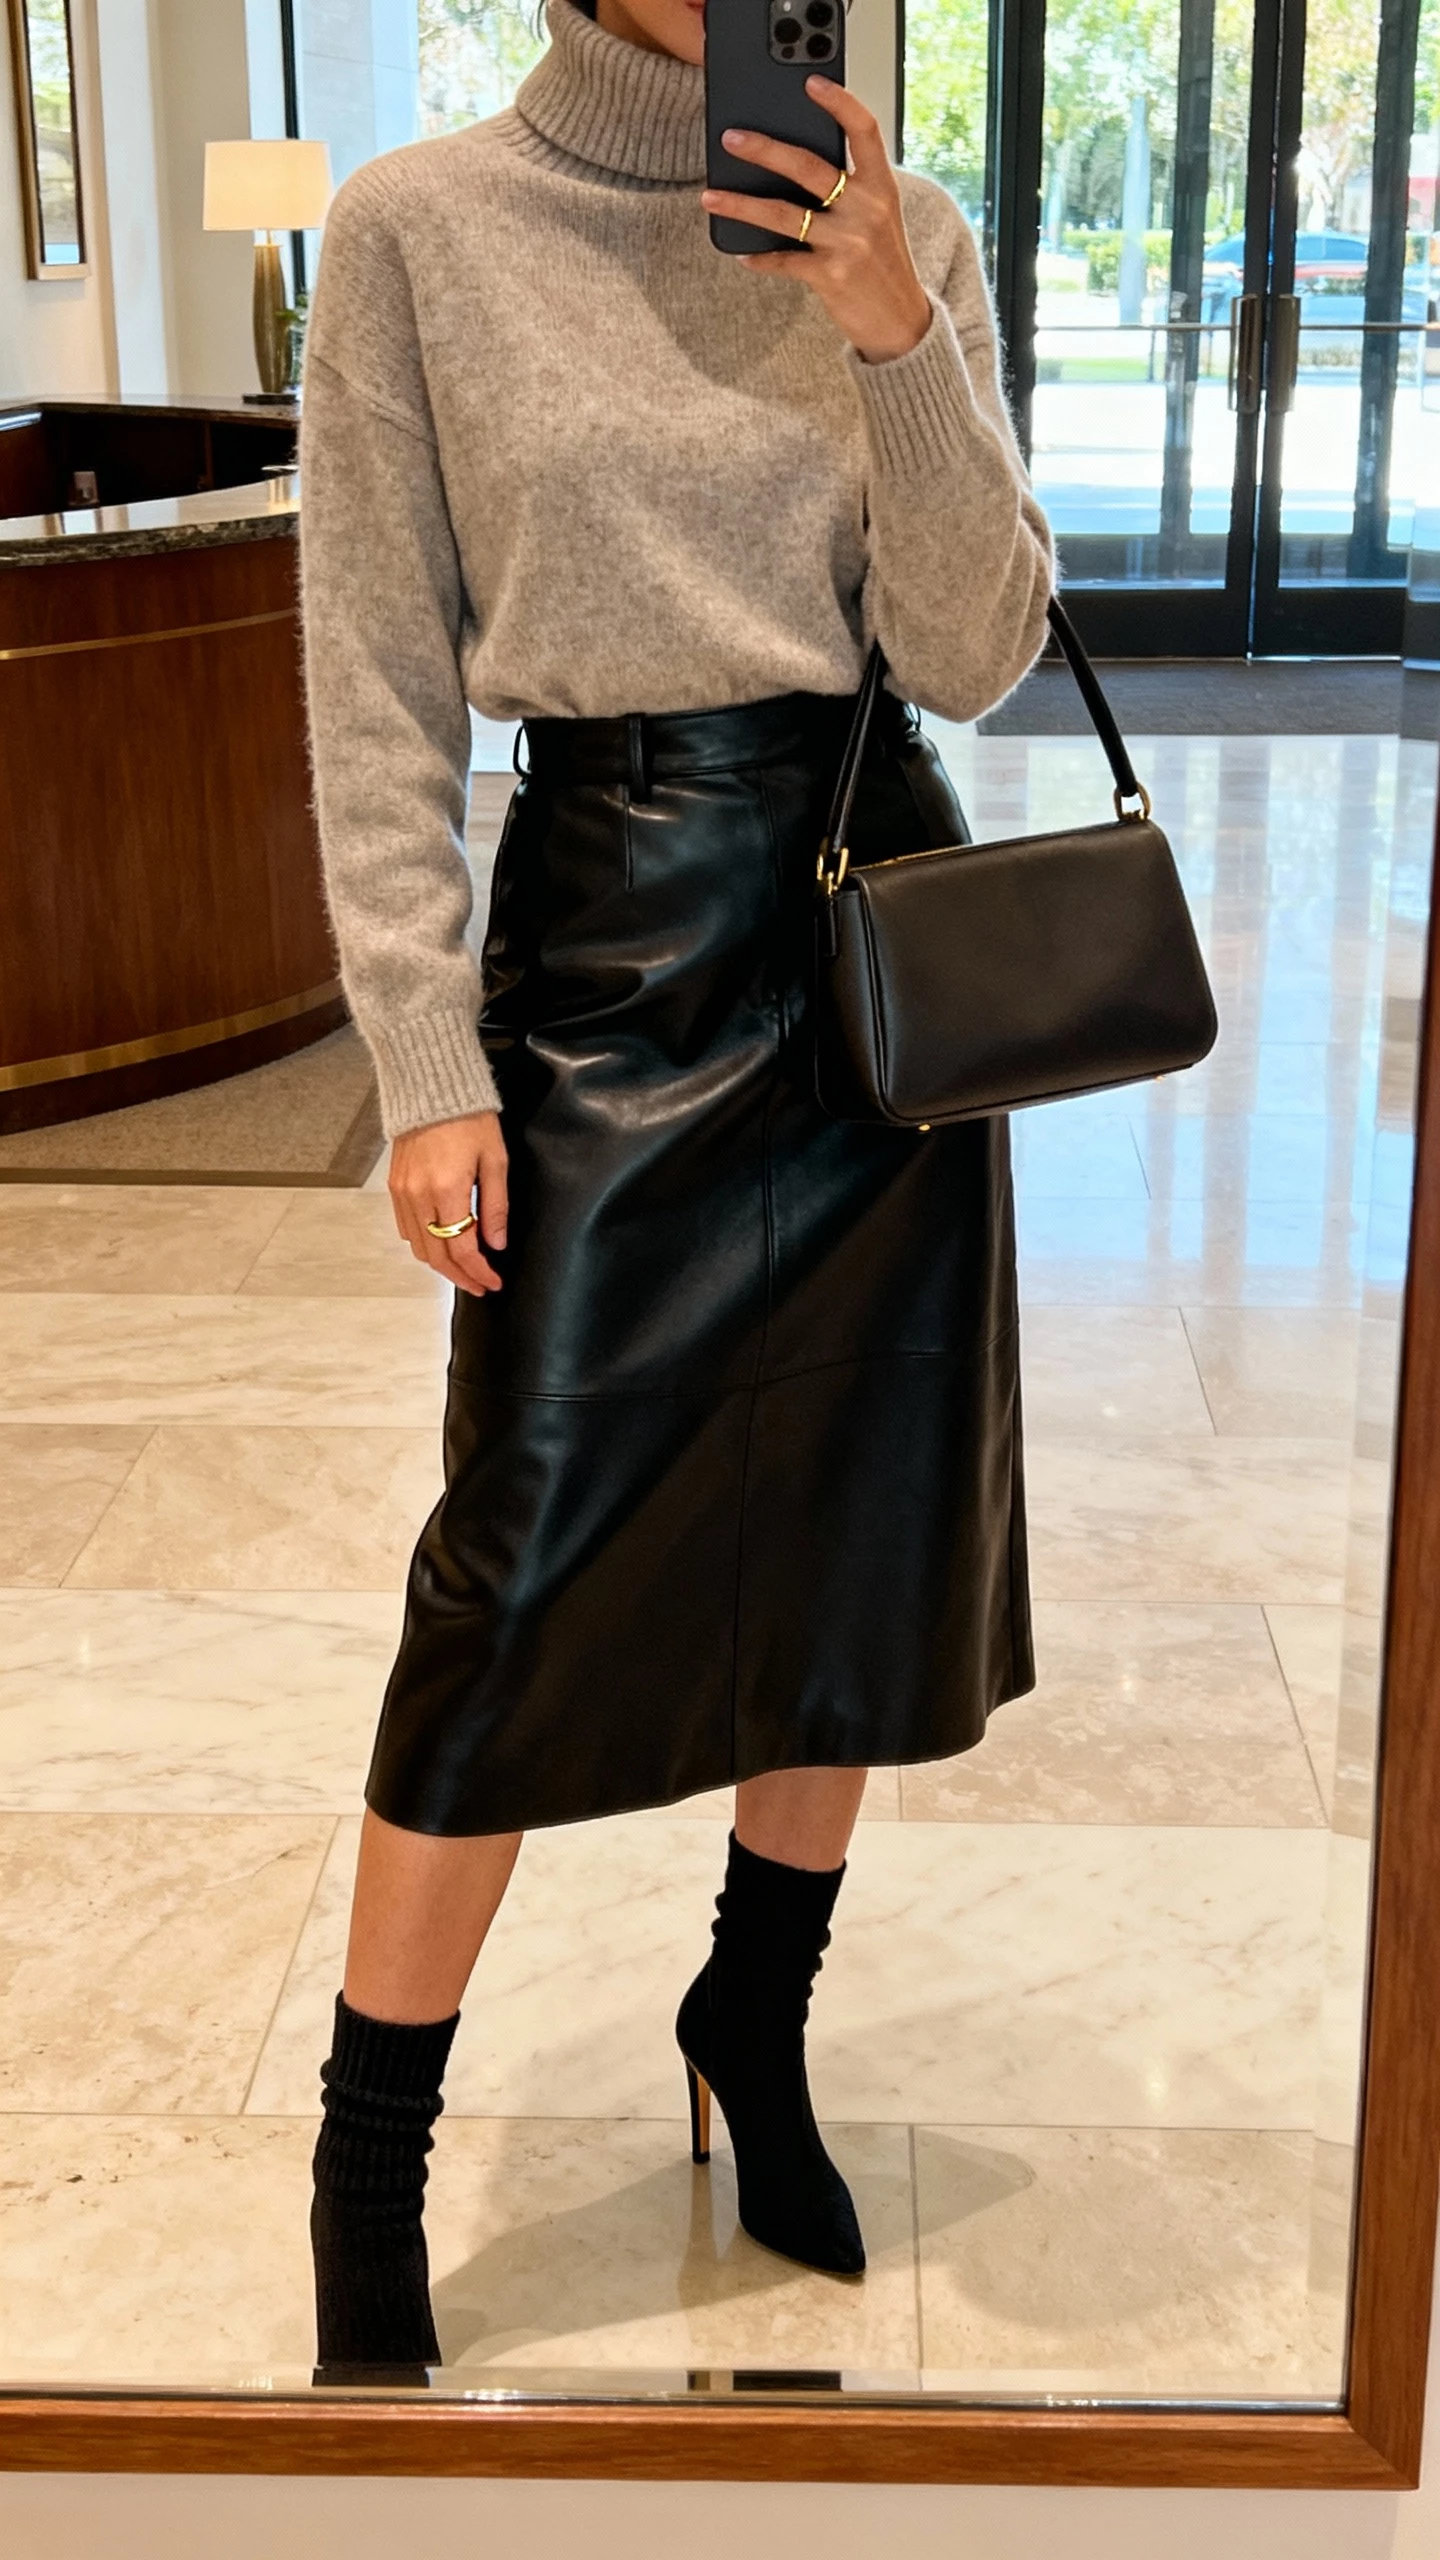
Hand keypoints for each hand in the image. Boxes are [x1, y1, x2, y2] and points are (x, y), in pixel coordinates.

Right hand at [389, 1110, 508, 1298]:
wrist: (431, 1089)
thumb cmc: (469, 1117)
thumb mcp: (495, 1160)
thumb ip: (495, 1206)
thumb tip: (496, 1243)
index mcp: (448, 1190)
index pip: (462, 1249)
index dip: (478, 1272)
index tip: (493, 1282)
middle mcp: (419, 1196)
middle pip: (437, 1256)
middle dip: (460, 1277)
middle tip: (480, 1285)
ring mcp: (403, 1193)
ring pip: (418, 1247)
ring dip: (441, 1265)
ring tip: (463, 1270)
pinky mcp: (395, 1186)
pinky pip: (406, 1229)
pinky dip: (423, 1244)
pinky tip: (441, 1245)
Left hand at [701, 77, 931, 365]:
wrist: (900, 322)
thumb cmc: (883, 264)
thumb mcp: (878, 218)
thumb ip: (849, 189)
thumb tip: (790, 166)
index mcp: (882, 187)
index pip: (864, 131)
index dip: (839, 102)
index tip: (811, 83)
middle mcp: (866, 209)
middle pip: (808, 166)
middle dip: (764, 149)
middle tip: (731, 138)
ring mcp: (848, 242)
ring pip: (784, 215)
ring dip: (742, 205)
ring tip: (710, 197)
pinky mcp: (831, 276)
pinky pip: (784, 261)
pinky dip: (760, 258)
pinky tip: (741, 253)